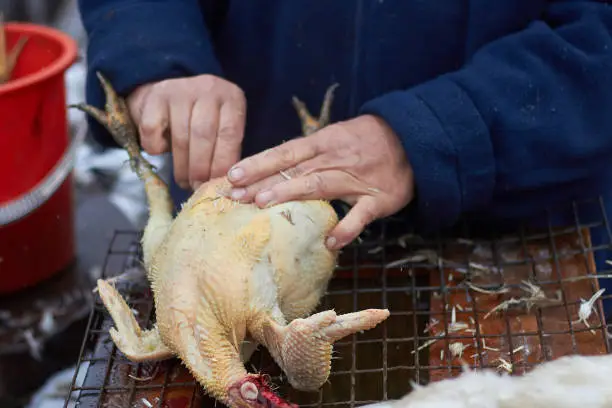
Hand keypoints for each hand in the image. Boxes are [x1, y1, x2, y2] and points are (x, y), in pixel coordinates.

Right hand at [126, 75, 246, 189]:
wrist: (172, 92)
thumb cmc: (203, 118)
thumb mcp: (223, 126)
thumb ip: (226, 148)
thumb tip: (225, 182)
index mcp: (231, 97)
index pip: (230, 133)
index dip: (223, 162)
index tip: (218, 184)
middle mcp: (207, 89)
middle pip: (203, 135)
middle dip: (201, 168)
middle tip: (198, 187)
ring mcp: (180, 90)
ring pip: (180, 136)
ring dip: (182, 167)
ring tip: (185, 182)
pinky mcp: (155, 96)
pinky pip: (153, 130)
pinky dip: (157, 148)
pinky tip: (163, 152)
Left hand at [225, 114, 414, 248]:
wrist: (412, 140)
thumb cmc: (364, 142)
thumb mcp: (333, 139)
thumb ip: (305, 155)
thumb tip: (267, 171)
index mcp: (323, 143)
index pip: (285, 151)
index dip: (258, 163)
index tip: (231, 175)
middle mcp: (335, 158)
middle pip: (295, 168)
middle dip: (263, 181)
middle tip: (235, 196)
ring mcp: (356, 179)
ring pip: (320, 184)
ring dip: (292, 192)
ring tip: (264, 204)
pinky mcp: (378, 199)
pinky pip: (361, 215)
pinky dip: (347, 228)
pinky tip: (330, 242)